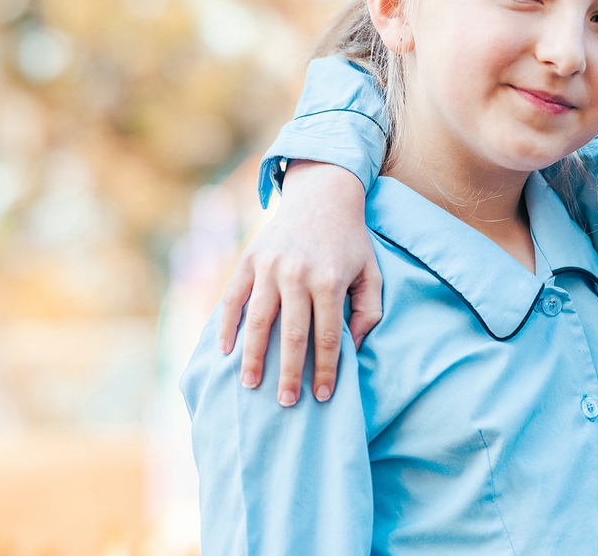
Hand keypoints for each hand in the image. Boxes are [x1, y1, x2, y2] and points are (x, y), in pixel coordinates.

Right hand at [216, 161, 383, 405]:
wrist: (323, 195)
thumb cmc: (350, 242)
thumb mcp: (371, 273)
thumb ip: (368, 313)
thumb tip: (353, 349)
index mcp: (329, 281)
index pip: (326, 337)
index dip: (325, 370)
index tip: (322, 396)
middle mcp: (297, 274)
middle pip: (290, 335)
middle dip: (288, 373)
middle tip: (286, 403)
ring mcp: (269, 266)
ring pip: (258, 320)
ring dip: (252, 356)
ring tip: (251, 384)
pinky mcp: (249, 259)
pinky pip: (234, 298)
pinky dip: (227, 325)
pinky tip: (225, 350)